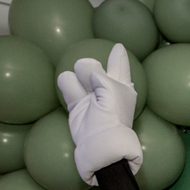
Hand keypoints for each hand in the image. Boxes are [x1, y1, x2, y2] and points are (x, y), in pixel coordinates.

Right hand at [57, 43, 141, 184]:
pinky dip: (68, 84)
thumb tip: (87, 73)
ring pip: (77, 71)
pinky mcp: (76, 103)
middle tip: (93, 82)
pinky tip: (74, 93)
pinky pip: (67, 83)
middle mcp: (106, 89)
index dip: (119, 57)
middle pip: (94, 65)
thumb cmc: (113, 117)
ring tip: (86, 93)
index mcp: (122, 87)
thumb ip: (100, 76)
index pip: (120, 66)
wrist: (100, 143)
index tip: (118, 47)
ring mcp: (90, 95)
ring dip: (79, 77)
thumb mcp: (113, 92)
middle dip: (91, 67)